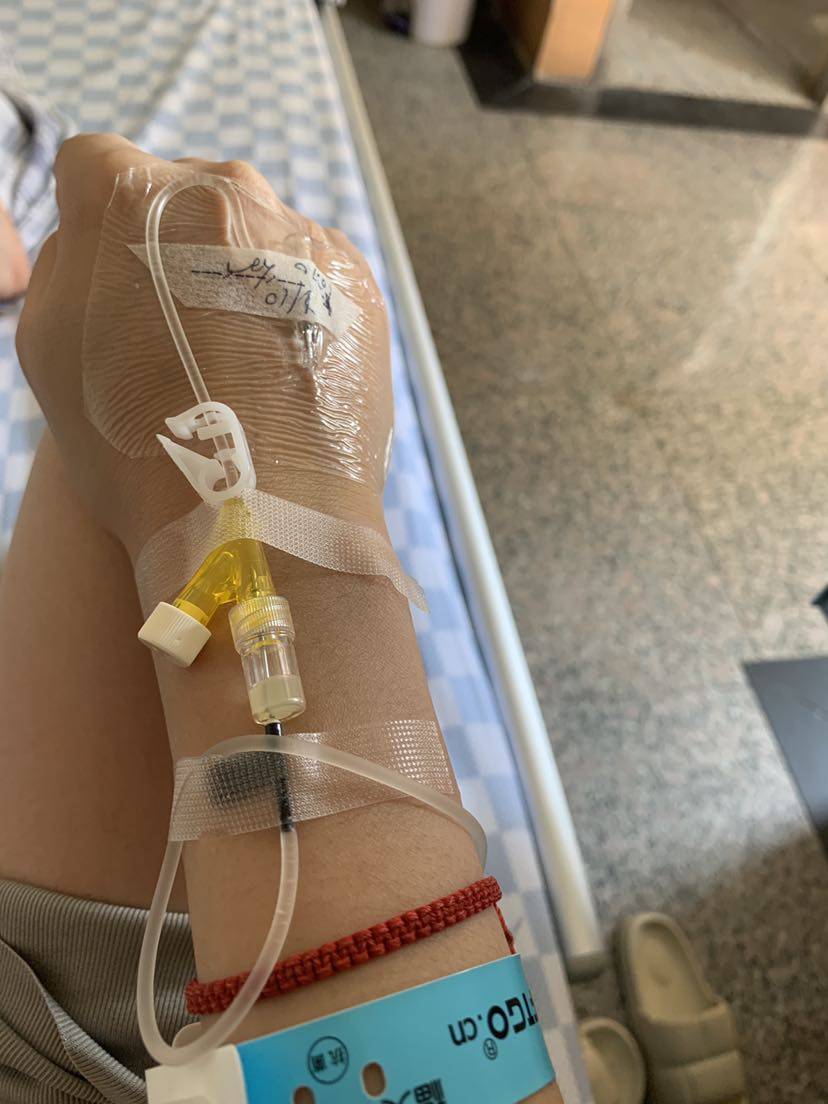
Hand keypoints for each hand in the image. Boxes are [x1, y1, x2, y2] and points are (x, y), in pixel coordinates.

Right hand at [17, 134, 392, 559]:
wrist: (264, 520)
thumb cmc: (141, 446)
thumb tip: (93, 227)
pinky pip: (307, 272)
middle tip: (173, 328)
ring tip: (234, 362)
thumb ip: (64, 258)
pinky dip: (290, 306)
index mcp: (136, 197)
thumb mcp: (51, 349)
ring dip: (236, 276)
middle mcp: (228, 192)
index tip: (113, 277)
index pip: (96, 166)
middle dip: (170, 245)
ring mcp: (303, 234)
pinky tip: (279, 369)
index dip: (95, 222)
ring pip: (252, 233)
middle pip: (183, 192)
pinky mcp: (355, 280)